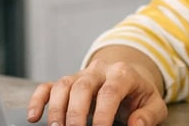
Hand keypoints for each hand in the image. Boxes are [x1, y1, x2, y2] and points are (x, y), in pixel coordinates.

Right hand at [27, 58, 167, 125]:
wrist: (129, 76)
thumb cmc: (139, 94)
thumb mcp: (154, 104)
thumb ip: (148, 115)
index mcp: (122, 74)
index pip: (110, 91)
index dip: (103, 114)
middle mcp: (98, 71)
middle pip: (82, 86)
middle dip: (76, 112)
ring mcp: (80, 76)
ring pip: (62, 85)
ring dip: (56, 108)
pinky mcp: (67, 83)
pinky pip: (47, 86)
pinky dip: (37, 99)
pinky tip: (34, 116)